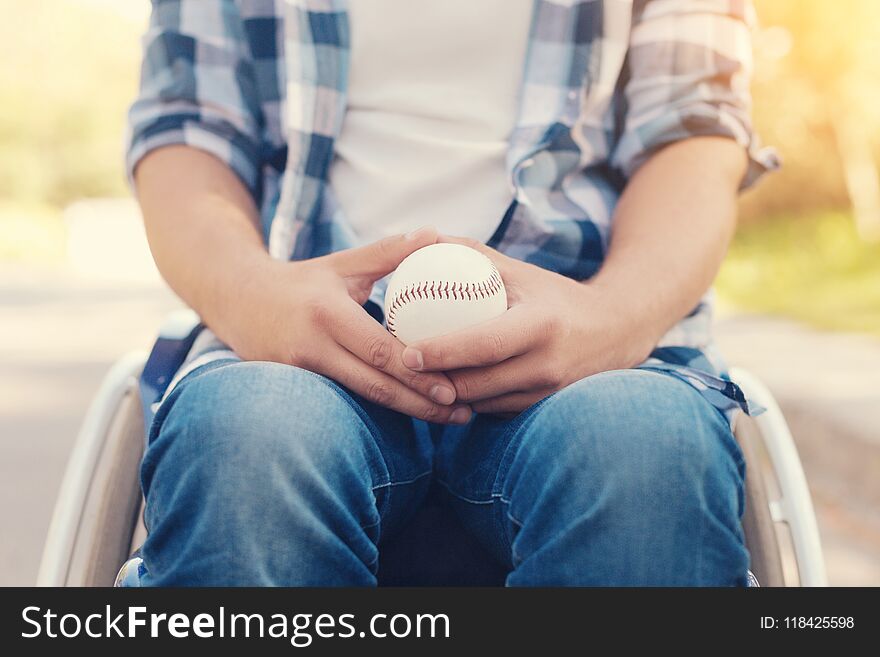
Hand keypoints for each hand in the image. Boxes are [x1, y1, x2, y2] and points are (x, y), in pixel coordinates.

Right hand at [226, 227, 471, 423]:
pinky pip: (346, 399)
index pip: (381, 351)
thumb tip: (434, 234)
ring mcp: (301, 371)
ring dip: (408, 411)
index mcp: (328, 314)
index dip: (418, 373)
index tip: (455, 386)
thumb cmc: (301, 282)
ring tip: (449, 419)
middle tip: (463, 413)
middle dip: (421, 403)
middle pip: (375, 385)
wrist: (237, 301)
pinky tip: (414, 413)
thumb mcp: (341, 264)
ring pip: (363, 398)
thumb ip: (387, 252)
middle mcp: (312, 347)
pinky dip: (382, 409)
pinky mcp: (295, 385)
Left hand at [399, 236, 654, 415]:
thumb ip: (473, 256)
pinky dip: (471, 401)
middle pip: (476, 384)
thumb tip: (422, 238)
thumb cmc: (556, 296)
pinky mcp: (543, 408)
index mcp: (540, 325)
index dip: (442, 352)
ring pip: (482, 403)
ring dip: (449, 395)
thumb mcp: (521, 271)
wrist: (615, 332)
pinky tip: (448, 386)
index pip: (483, 345)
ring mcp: (547, 392)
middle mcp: (546, 364)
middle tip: (400, 367)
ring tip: (417, 379)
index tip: (407, 351)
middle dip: (434, 381)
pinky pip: (495, 411)